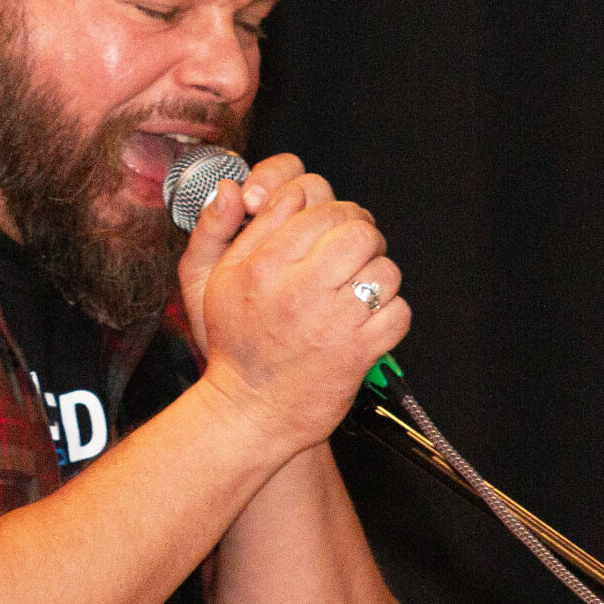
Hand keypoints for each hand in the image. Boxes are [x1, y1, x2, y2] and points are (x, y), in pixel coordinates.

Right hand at [177, 152, 408, 450]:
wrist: (250, 414)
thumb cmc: (235, 348)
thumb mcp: (207, 283)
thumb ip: (215, 230)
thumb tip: (231, 189)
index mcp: (262, 266)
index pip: (313, 203)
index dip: (331, 209)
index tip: (332, 226)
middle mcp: (296, 290)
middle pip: (356, 229)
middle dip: (362, 236)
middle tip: (355, 254)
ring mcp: (330, 322)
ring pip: (382, 270)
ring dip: (378, 277)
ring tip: (360, 292)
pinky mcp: (356, 353)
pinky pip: (397, 312)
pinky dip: (391, 315)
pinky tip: (369, 322)